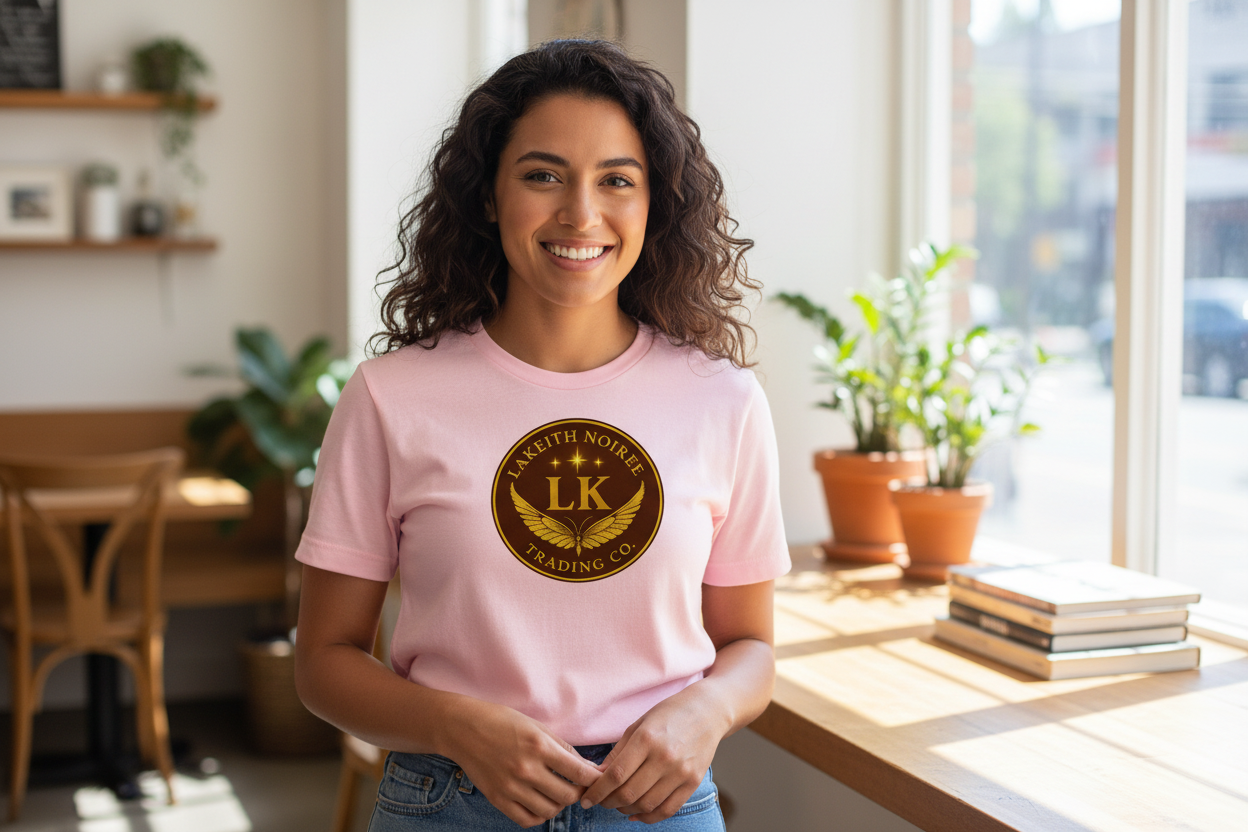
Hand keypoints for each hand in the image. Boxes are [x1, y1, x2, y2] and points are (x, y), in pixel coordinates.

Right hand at [442, 698, 602, 827]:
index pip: (579, 772)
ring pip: (550, 810)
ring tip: (558, 793)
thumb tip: (588, 768)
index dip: (594, 779)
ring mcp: (511, 787)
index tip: (599, 779)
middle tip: (578, 787)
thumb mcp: (537, 727)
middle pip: (568, 795)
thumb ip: (563, 748)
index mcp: (539, 746)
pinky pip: (527, 819)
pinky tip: (541, 803)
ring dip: (559, 804)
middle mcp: (526, 769)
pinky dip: (540, 815)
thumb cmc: (502, 722)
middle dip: (579, 793)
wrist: (462, 728)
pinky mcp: (498, 799)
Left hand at [578, 689, 728, 823]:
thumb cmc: (670, 713)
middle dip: (608, 802)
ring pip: (646, 804)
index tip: (586, 799)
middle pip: (629, 793)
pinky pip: (668, 809)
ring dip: (626, 810)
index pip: (616, 775)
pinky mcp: (693, 782)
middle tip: (600, 802)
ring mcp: (681, 772)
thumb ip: (619, 751)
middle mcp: (664, 757)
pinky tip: (637, 813)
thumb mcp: (639, 724)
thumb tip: (598, 776)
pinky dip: (649, 817)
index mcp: (647, 739)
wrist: (709, 711)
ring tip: (618, 805)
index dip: (597, 791)